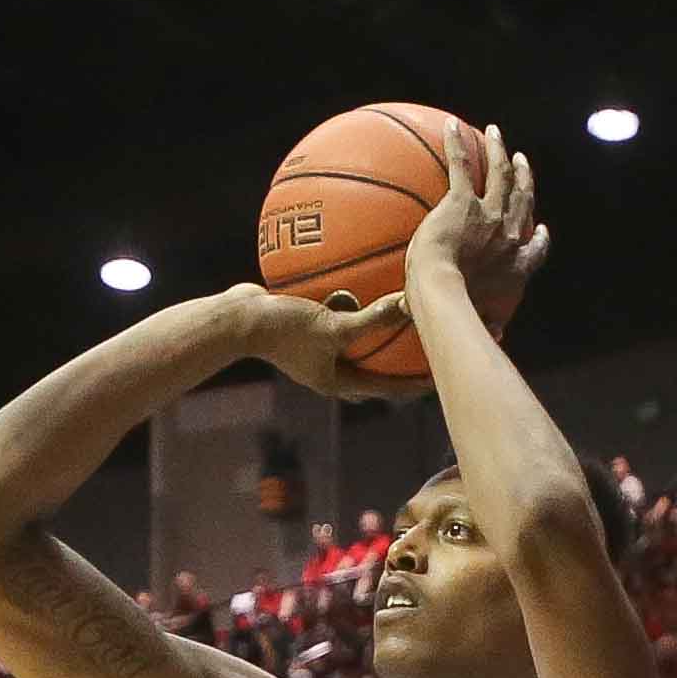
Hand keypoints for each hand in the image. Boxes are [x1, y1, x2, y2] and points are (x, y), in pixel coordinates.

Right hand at [228, 282, 435, 402]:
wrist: (238, 320)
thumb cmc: (283, 330)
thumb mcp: (333, 327)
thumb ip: (371, 320)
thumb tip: (409, 305)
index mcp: (336, 382)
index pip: (385, 388)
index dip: (412, 386)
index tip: (438, 381)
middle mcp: (327, 371)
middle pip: (372, 373)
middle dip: (396, 367)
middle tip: (424, 354)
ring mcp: (314, 352)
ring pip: (354, 348)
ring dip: (374, 338)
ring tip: (398, 322)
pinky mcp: (304, 331)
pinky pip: (336, 323)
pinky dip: (352, 311)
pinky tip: (361, 289)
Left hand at [410, 118, 546, 317]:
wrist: (444, 294)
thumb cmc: (458, 316)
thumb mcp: (481, 324)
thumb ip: (489, 330)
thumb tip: (496, 341)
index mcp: (516, 267)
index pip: (534, 248)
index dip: (538, 236)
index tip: (539, 227)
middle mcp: (508, 236)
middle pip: (522, 199)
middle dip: (524, 177)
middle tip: (522, 161)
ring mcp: (488, 215)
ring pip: (500, 174)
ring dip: (499, 152)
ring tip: (496, 134)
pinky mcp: (462, 202)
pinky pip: (461, 166)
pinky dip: (456, 144)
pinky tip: (450, 125)